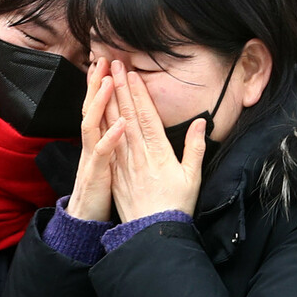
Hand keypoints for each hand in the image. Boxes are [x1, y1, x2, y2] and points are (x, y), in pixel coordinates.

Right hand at [66, 57, 125, 220]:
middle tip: (102, 59)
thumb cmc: (102, 192)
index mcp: (98, 142)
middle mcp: (92, 146)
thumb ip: (114, 143)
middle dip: (96, 84)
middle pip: (91, 109)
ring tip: (109, 82)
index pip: (99, 108)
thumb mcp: (110, 164)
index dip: (100, 86)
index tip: (106, 64)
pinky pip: (102, 153)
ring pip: (92, 125)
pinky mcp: (96, 174)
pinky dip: (111, 137)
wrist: (86, 221)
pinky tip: (122, 124)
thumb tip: (123, 124)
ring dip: (100, 103)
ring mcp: (92, 159)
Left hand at [108, 60, 206, 221]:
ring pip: (113, 127)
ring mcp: (124, 163)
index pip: (146, 116)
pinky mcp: (115, 173)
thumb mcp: (193, 176)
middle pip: (127, 115)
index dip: (138, 93)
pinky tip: (95, 112)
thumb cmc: (176, 205)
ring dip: (108, 101)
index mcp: (159, 152)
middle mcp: (138, 154)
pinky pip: (106, 145)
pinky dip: (101, 126)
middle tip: (114, 65)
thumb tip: (201, 122)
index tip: (132, 73)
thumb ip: (195, 147)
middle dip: (120, 88)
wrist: (152, 231)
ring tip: (103, 80)